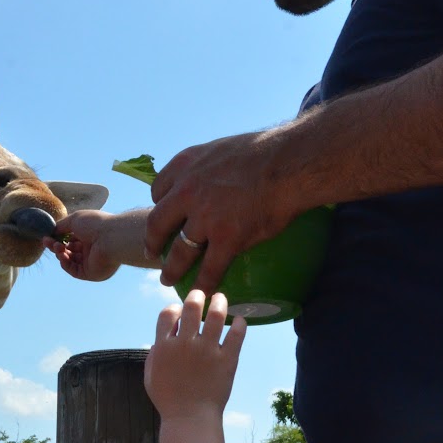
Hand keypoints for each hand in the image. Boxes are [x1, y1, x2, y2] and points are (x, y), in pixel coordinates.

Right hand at [47, 209, 150, 281]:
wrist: (111, 238)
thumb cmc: (95, 224)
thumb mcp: (74, 220)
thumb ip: (61, 226)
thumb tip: (51, 231)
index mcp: (90, 235)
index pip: (71, 239)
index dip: (59, 237)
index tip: (47, 236)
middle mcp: (91, 249)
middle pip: (69, 250)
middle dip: (56, 245)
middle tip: (47, 241)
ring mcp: (91, 262)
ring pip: (70, 260)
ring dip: (60, 253)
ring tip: (57, 247)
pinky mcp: (91, 273)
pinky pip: (73, 270)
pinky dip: (65, 263)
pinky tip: (62, 256)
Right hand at [144, 290, 245, 421]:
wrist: (190, 418)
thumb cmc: (168, 399)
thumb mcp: (151, 374)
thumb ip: (155, 352)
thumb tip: (162, 337)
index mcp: (164, 346)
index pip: (168, 313)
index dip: (174, 307)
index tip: (180, 310)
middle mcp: (185, 344)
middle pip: (192, 307)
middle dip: (197, 295)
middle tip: (203, 294)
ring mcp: (207, 350)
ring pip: (216, 315)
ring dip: (220, 302)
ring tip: (222, 299)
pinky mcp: (227, 359)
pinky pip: (237, 335)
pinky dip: (239, 324)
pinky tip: (240, 321)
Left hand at [146, 130, 299, 295]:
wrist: (290, 162)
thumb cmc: (266, 151)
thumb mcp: (222, 149)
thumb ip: (209, 165)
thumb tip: (213, 176)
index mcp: (185, 165)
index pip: (158, 190)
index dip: (159, 205)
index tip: (165, 216)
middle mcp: (186, 191)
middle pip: (157, 223)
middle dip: (152, 242)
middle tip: (152, 252)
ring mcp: (205, 216)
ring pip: (179, 251)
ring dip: (171, 269)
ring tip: (168, 279)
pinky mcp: (226, 238)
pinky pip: (209, 268)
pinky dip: (203, 284)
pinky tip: (201, 293)